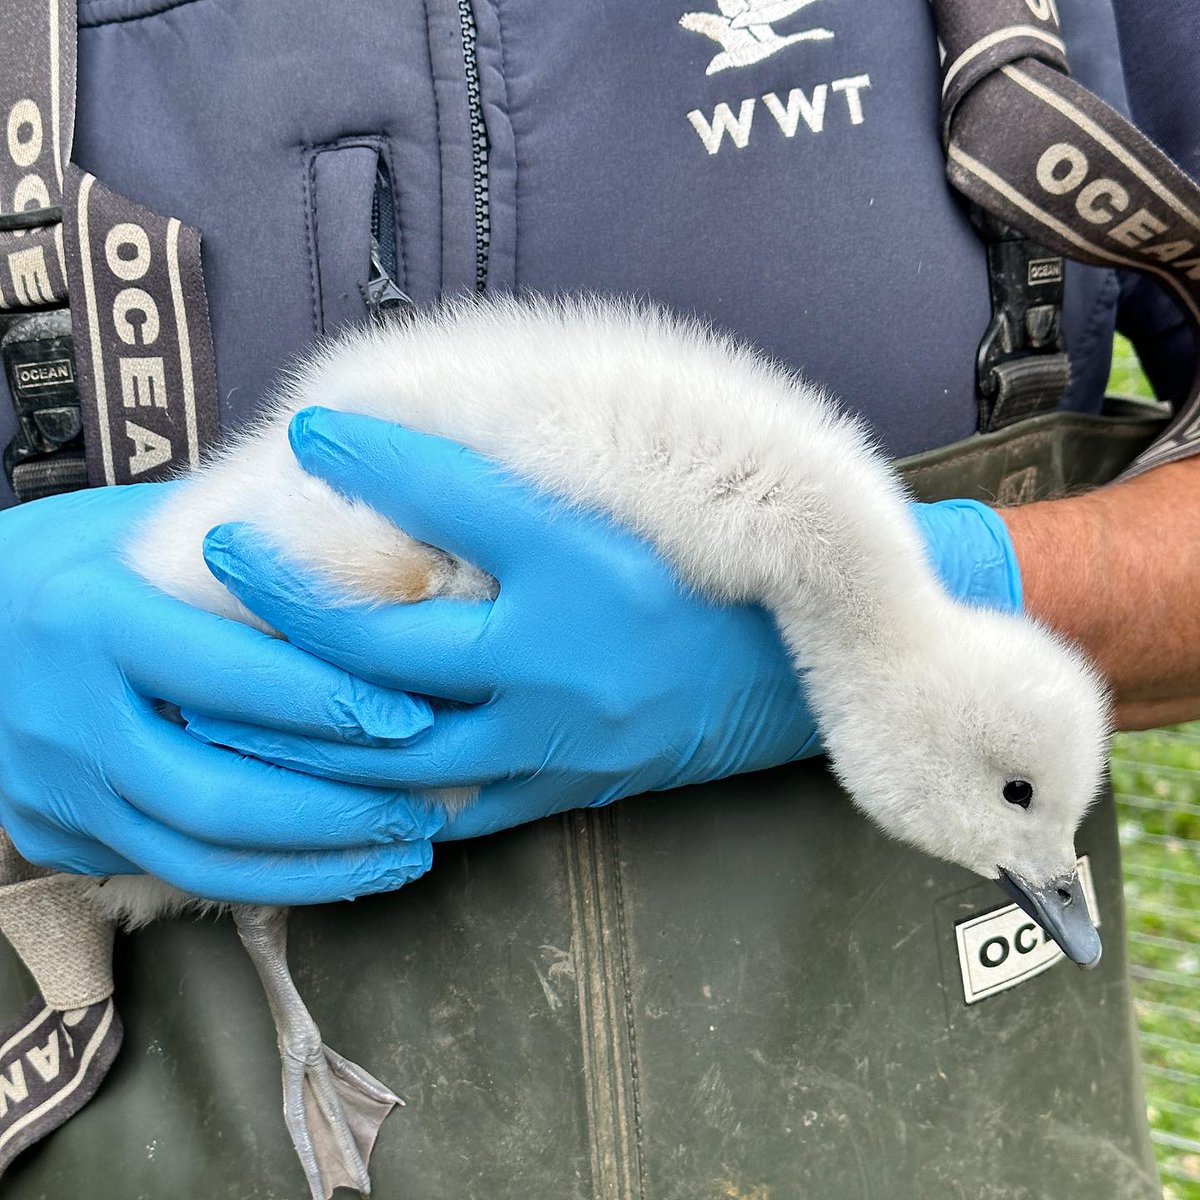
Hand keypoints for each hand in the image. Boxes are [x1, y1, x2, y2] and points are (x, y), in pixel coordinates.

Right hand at [0, 483, 439, 901]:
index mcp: (88, 619)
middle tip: (427, 804)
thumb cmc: (82, 554)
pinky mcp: (58, 834)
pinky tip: (343, 870)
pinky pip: (175, 872)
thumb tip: (381, 579)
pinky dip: (268, 879)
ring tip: (407, 850)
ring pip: (197, 854)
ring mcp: (53, 788)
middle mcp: (61, 715)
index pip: (225, 674)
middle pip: (213, 792)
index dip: (329, 703)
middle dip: (336, 809)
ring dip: (316, 863)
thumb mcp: (149, 527)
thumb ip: (247, 559)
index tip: (416, 718)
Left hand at [196, 410, 1022, 841]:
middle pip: (384, 644)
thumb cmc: (720, 578)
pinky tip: (316, 772)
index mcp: (585, 568)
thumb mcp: (638, 509)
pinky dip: (374, 789)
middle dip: (288, 597)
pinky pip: (445, 804)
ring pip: (390, 746)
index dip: (371, 458)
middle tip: (224, 553)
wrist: (797, 678)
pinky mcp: (559, 791)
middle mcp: (557, 659)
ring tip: (223, 681)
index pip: (454, 500)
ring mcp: (551, 740)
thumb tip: (431, 444)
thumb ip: (535, 479)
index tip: (310, 427)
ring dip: (296, 716)